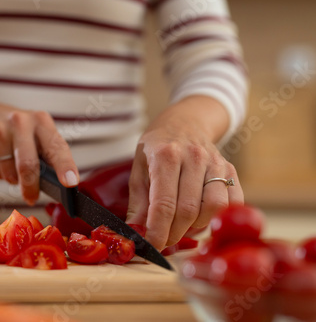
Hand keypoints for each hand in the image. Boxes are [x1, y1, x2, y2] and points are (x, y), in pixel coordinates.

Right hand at [0, 100, 78, 204]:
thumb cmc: (17, 132)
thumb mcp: (36, 135)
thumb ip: (47, 156)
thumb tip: (57, 186)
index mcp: (41, 121)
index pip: (56, 147)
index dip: (65, 166)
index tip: (71, 182)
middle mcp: (21, 122)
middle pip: (28, 165)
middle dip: (31, 187)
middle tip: (31, 198)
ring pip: (10, 173)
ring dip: (13, 179)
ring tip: (11, 166)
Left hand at [125, 96, 243, 250]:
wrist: (185, 122)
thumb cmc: (157, 147)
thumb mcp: (138, 169)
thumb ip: (138, 203)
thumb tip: (136, 234)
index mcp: (166, 156)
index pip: (164, 204)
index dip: (158, 231)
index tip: (152, 246)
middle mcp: (194, 157)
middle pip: (188, 210)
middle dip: (174, 233)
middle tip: (164, 241)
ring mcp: (216, 163)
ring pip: (213, 208)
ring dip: (196, 227)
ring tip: (181, 227)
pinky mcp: (231, 170)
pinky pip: (232, 203)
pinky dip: (218, 218)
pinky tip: (201, 220)